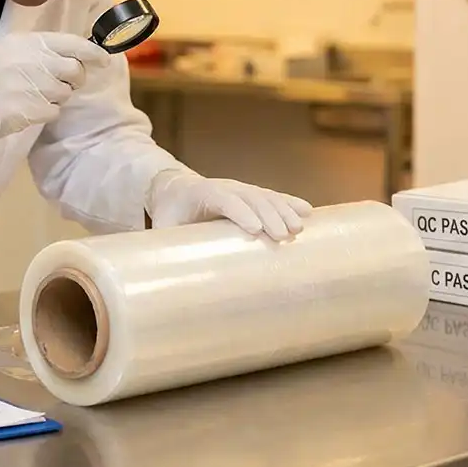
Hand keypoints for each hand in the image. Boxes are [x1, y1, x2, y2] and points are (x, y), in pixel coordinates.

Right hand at [0, 32, 110, 160]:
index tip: (104, 60)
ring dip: (55, 97)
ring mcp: (29, 86)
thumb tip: (77, 54)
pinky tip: (25, 108)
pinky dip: (45, 112)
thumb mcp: (9, 51)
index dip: (93, 53)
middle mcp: (31, 61)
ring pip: (65, 93)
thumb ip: (41, 50)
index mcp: (27, 43)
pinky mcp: (27, 110)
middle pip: (75, 70)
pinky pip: (54, 111)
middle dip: (74, 80)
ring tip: (30, 95)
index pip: (72, 43)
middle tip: (58, 84)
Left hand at [146, 169, 311, 240]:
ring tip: (298, 230)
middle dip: (269, 215)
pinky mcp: (251, 194)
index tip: (254, 229)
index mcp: (201, 192)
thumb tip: (159, 280)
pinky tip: (308, 212)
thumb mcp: (163, 228)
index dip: (240, 212)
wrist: (175, 188)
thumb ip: (162, 249)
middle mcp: (225, 187)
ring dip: (284, 210)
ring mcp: (240, 188)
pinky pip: (273, 197)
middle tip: (284, 236)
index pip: (224, 199)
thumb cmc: (170, 213)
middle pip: (251, 197)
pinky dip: (291, 204)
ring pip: (266, 196)